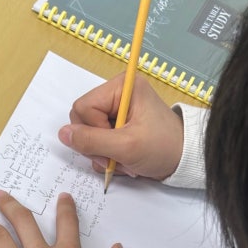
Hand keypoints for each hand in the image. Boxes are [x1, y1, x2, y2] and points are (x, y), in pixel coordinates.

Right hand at [58, 73, 183, 180]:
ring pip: (88, 134)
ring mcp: (117, 111)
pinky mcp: (118, 126)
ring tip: (124, 160)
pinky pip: (98, 141)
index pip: (83, 107)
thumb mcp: (126, 146)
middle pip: (82, 120)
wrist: (184, 161)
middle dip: (96, 144)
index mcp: (121, 87)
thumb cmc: (163, 147)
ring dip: (103, 153)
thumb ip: (92, 140)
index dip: (92, 130)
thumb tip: (63, 134)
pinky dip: (108, 155)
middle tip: (116, 156)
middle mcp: (117, 95)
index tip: (113, 142)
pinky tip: (125, 160)